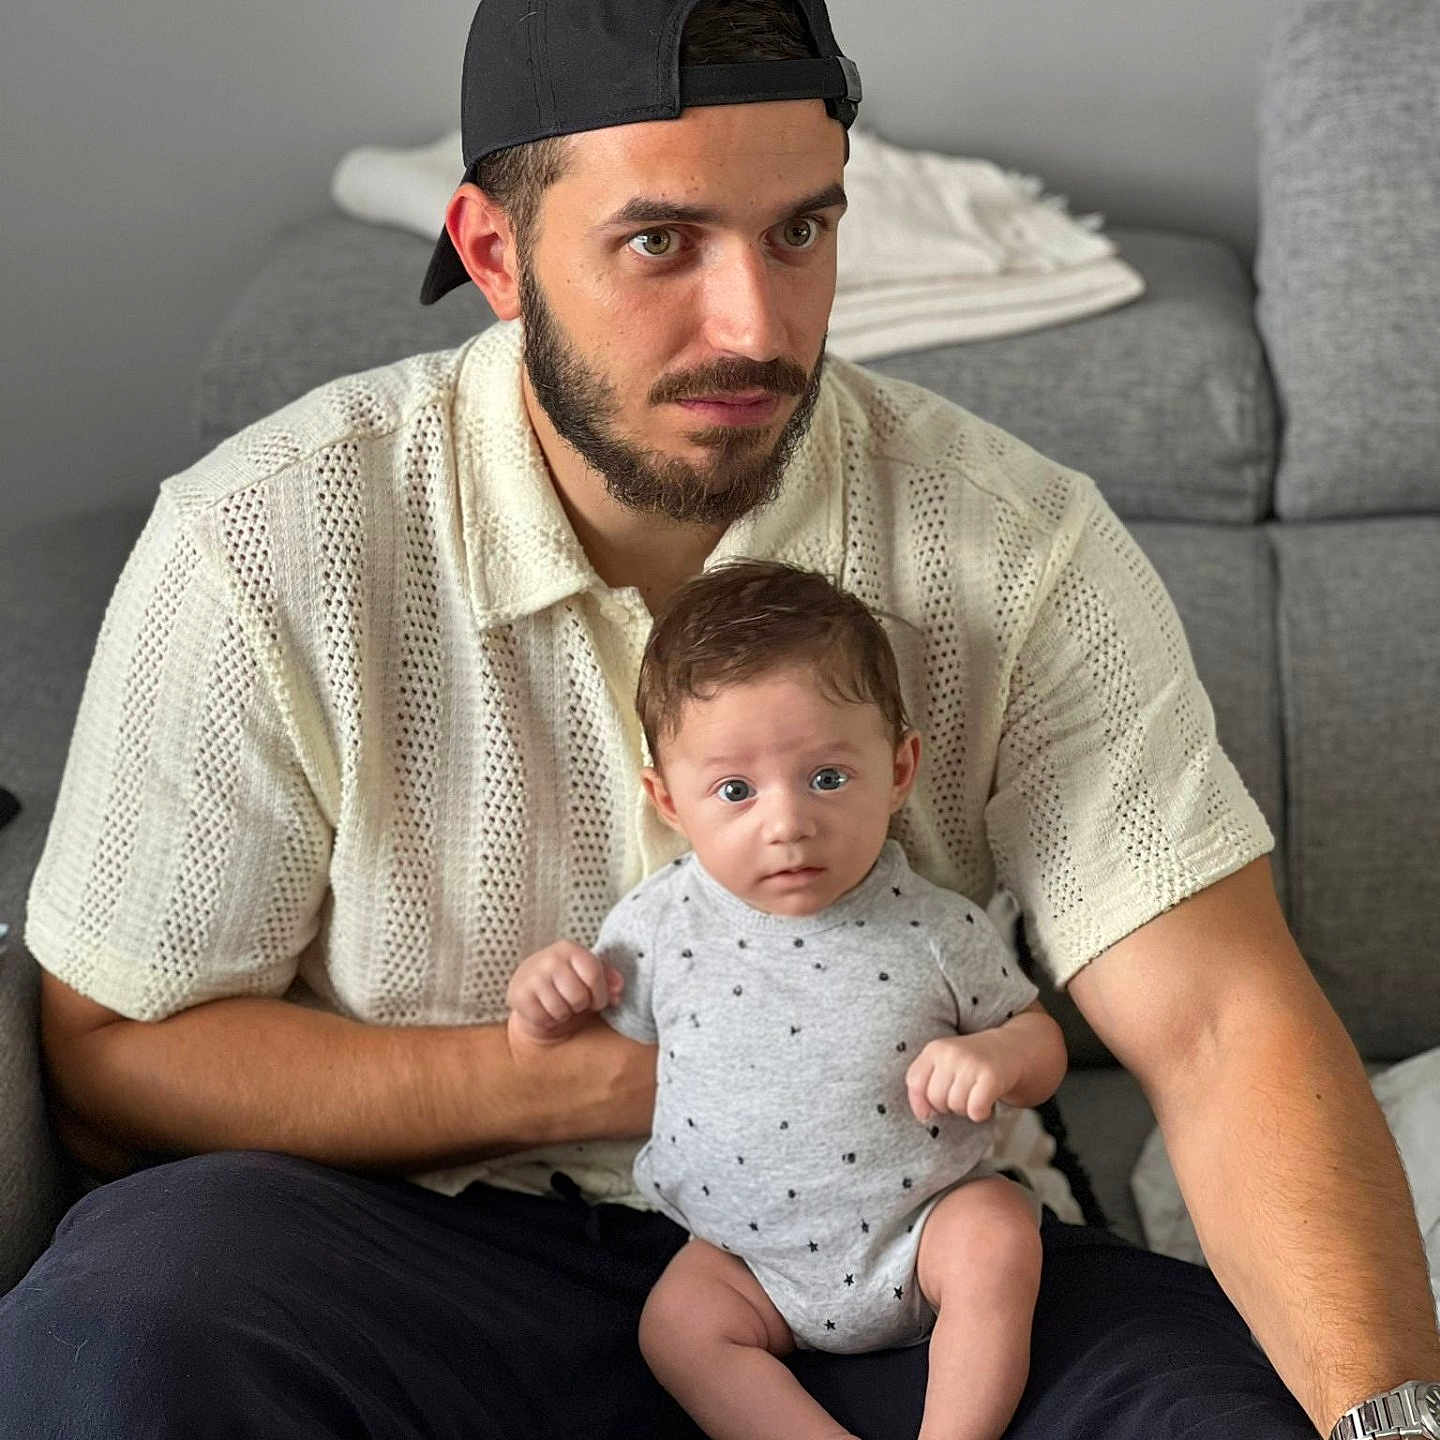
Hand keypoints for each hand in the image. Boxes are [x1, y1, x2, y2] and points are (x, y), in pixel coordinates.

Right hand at [506, 940, 622, 1043]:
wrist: (531, 995)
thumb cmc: (567, 985)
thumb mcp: (590, 977)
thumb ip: (609, 979)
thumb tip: (618, 989)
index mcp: (569, 949)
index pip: (594, 973)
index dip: (600, 994)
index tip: (597, 1000)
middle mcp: (549, 958)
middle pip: (579, 996)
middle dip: (580, 1006)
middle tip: (574, 1002)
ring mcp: (532, 975)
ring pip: (561, 1010)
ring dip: (563, 1014)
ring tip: (559, 1005)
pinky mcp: (518, 994)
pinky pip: (543, 1018)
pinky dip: (547, 1021)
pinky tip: (544, 1010)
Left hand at [905, 1031, 1022, 1122]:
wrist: (1010, 1050)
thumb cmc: (972, 1063)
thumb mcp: (943, 1064)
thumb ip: (925, 1085)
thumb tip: (923, 1116)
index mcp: (934, 1049)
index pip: (914, 1082)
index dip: (920, 1101)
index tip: (932, 1107)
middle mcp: (950, 1053)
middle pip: (935, 1099)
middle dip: (947, 1105)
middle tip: (961, 1094)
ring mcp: (971, 1063)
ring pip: (955, 1106)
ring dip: (965, 1109)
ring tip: (974, 1095)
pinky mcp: (990, 1077)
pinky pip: (975, 1110)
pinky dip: (980, 1113)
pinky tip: (986, 1102)